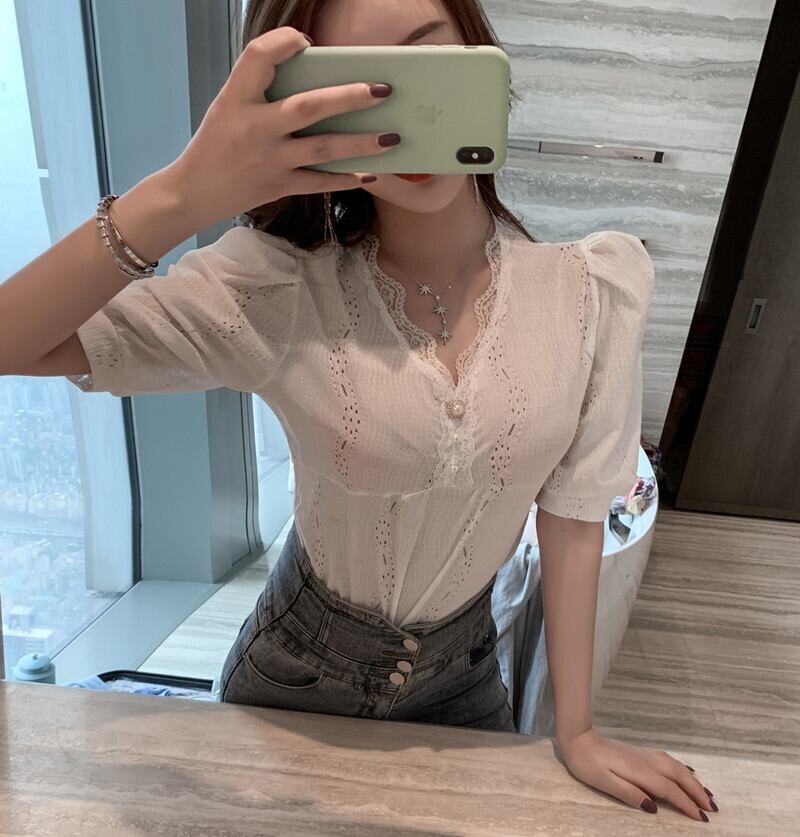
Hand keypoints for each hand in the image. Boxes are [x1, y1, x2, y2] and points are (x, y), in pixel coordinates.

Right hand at [167, 26, 396, 229]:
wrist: (194, 191)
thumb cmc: (217, 143)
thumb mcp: (229, 107)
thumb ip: (264, 92)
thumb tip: (320, 82)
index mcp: (237, 98)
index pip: (260, 56)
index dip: (285, 42)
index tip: (306, 41)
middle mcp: (255, 127)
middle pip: (309, 107)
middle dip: (350, 97)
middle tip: (382, 91)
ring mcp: (269, 160)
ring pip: (323, 149)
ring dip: (361, 144)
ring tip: (392, 137)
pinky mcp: (278, 186)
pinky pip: (319, 182)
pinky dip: (345, 179)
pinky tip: (368, 175)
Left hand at [557, 728, 717, 821]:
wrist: (578, 738)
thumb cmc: (587, 764)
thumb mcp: (604, 782)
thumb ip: (629, 794)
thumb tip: (654, 808)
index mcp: (639, 771)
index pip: (669, 790)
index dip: (686, 804)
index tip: (702, 819)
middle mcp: (647, 761)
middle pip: (679, 777)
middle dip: (697, 792)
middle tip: (713, 810)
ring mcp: (644, 755)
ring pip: (676, 767)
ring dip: (693, 780)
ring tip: (707, 794)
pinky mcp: (640, 752)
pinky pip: (669, 760)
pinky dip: (682, 768)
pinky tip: (687, 770)